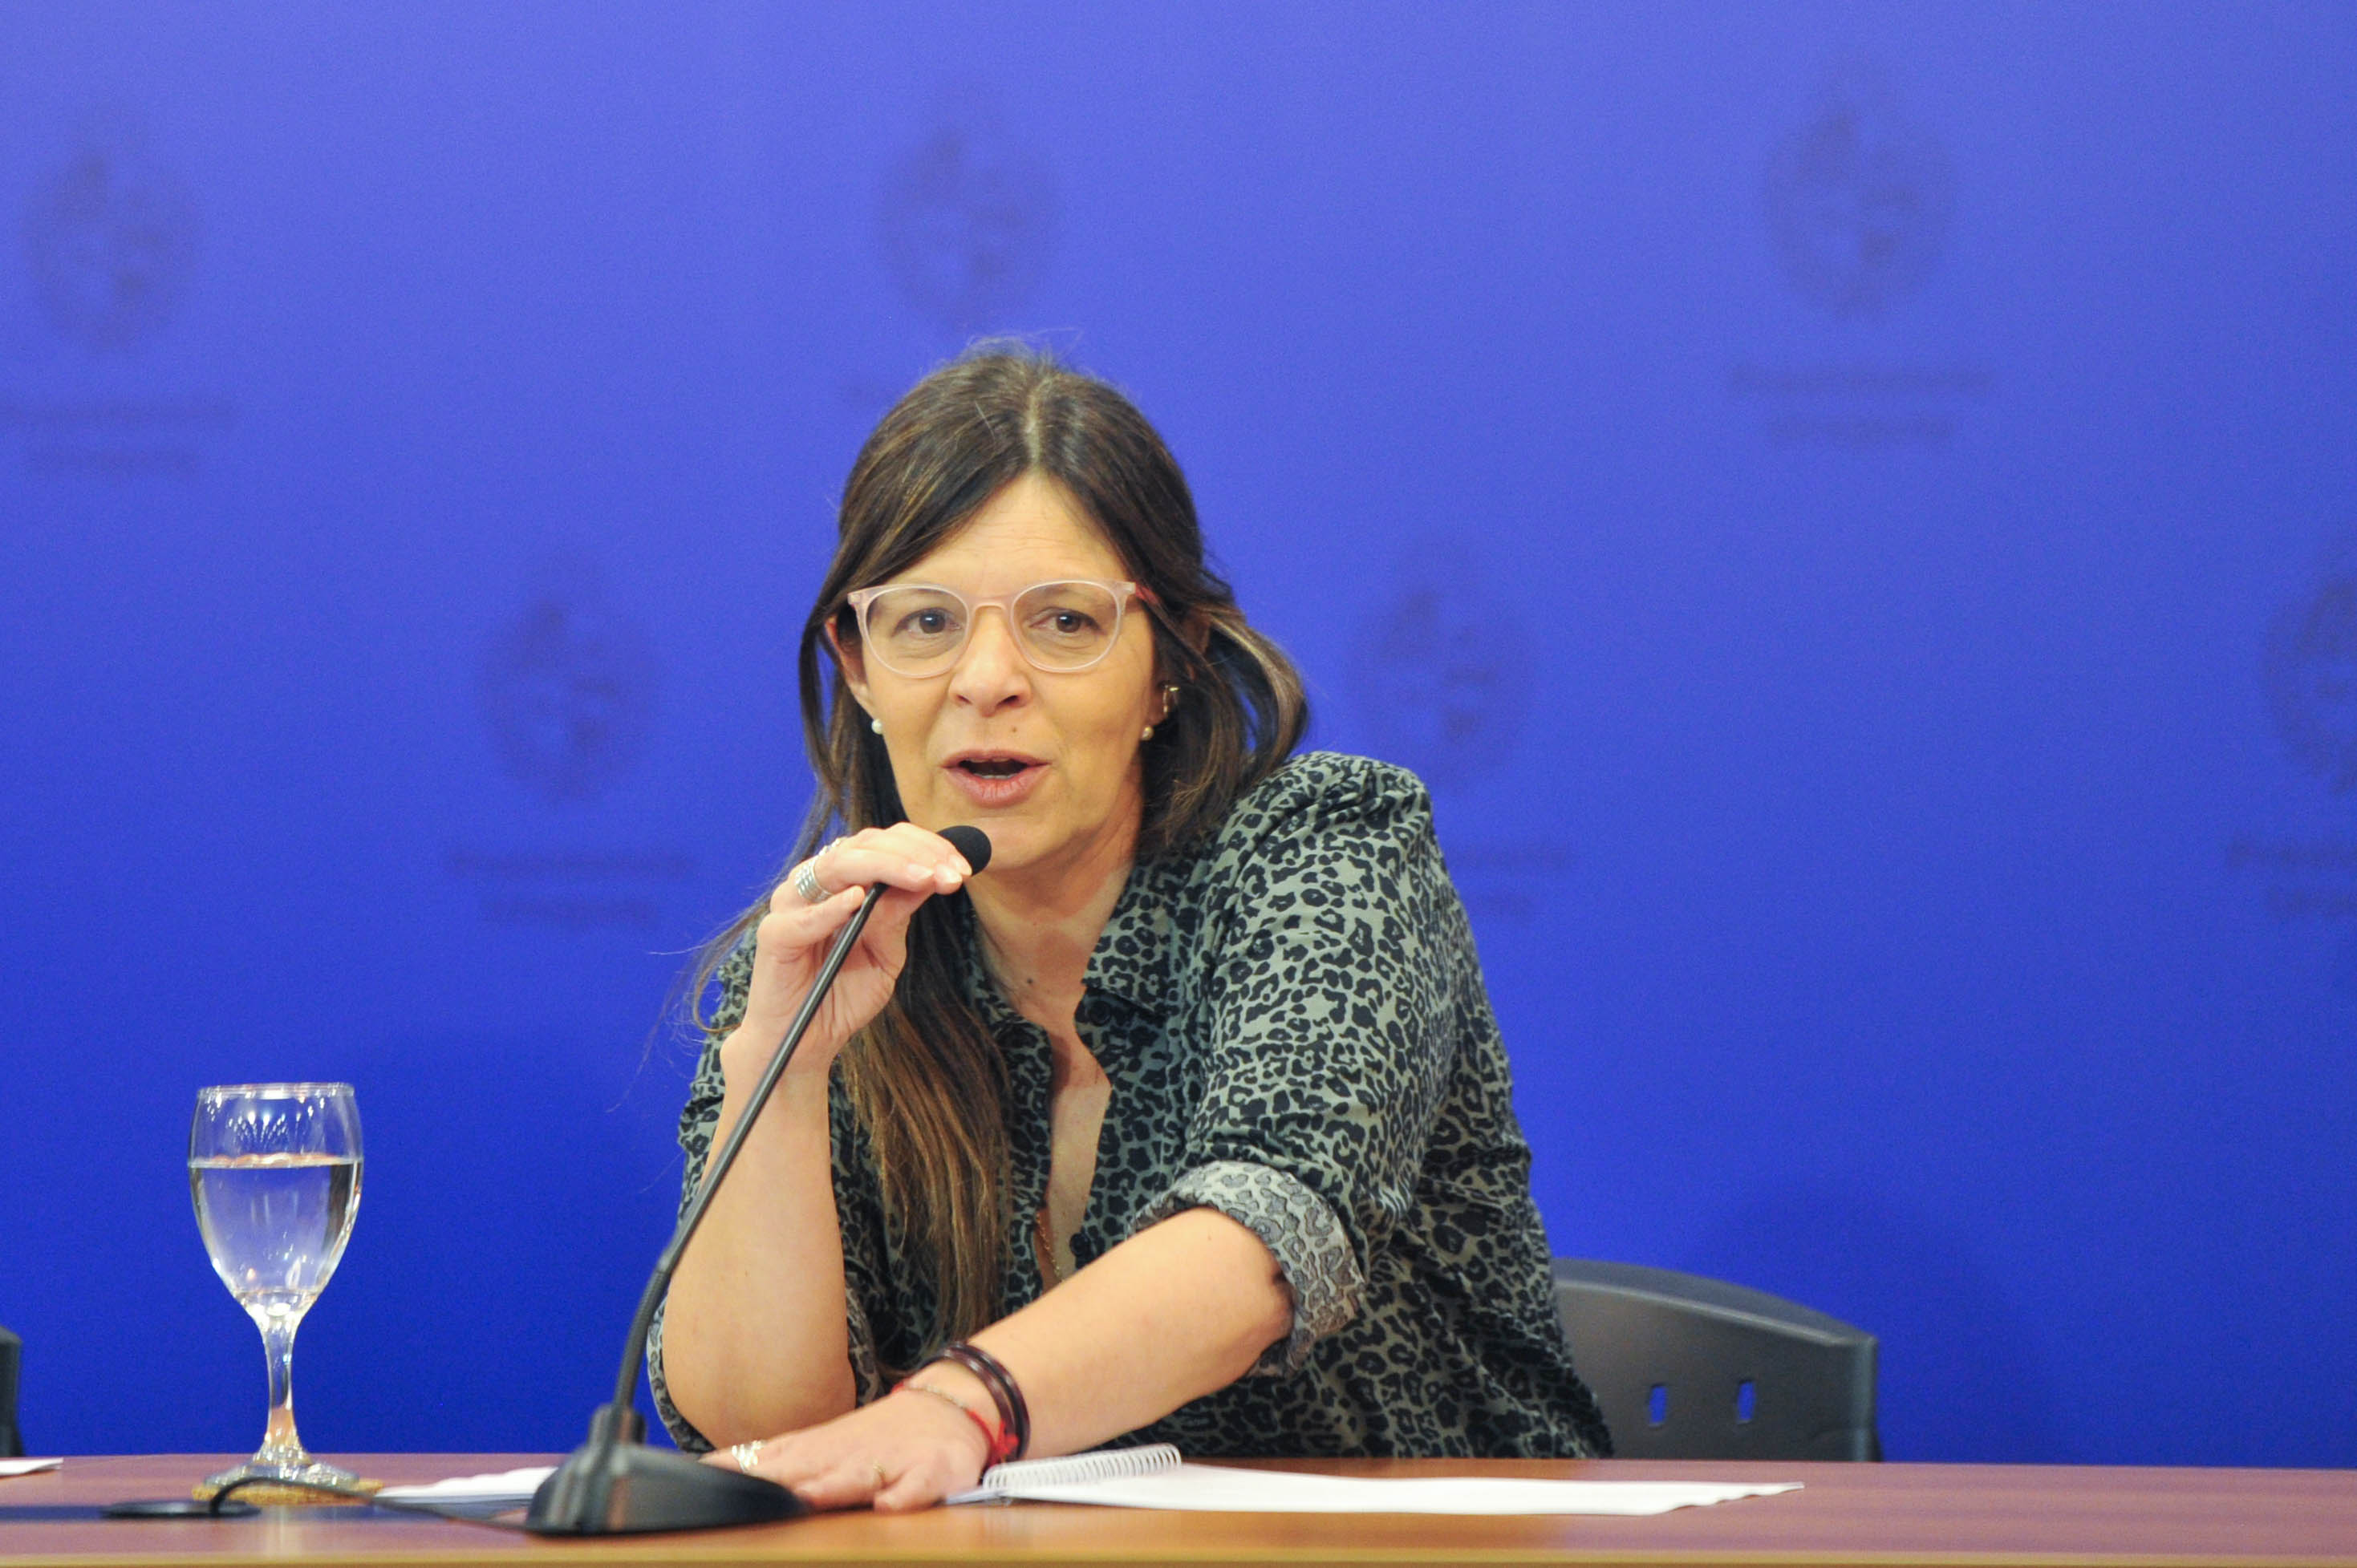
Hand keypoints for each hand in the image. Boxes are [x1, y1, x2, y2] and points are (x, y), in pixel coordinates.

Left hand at [702, 1383, 993, 1511]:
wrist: (948, 1406)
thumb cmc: (876, 1437)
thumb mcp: (823, 1444)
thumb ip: (776, 1459)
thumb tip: (713, 1469)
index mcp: (820, 1450)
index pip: (771, 1458)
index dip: (738, 1469)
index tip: (703, 1478)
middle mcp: (849, 1454)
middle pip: (808, 1467)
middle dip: (777, 1481)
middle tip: (745, 1493)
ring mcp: (891, 1461)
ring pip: (859, 1475)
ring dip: (833, 1486)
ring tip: (810, 1497)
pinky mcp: (930, 1470)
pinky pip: (919, 1485)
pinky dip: (906, 1494)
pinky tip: (890, 1505)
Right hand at [724, 824, 973, 1080]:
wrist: (807, 1040)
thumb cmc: (843, 992)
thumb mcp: (887, 951)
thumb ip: (900, 914)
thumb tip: (933, 875)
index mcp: (845, 879)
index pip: (885, 843)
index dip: (926, 847)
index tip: (963, 867)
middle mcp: (818, 882)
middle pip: (865, 844)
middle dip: (914, 854)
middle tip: (951, 872)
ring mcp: (792, 904)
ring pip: (837, 865)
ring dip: (885, 867)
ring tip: (922, 877)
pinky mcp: (775, 935)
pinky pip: (804, 916)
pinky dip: (832, 907)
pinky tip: (860, 900)